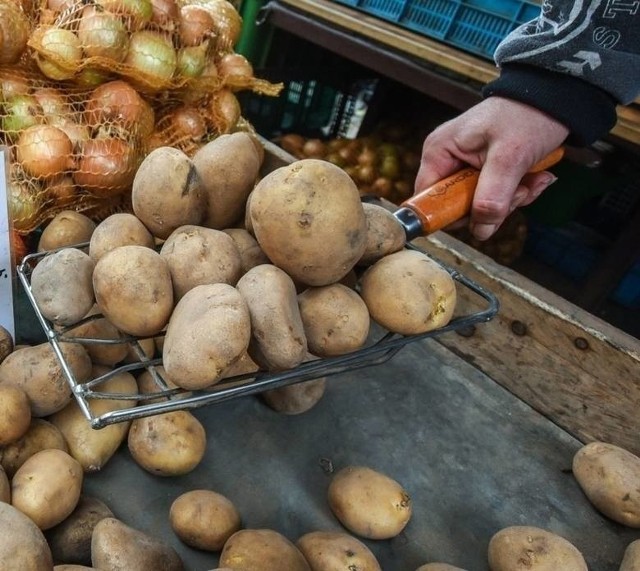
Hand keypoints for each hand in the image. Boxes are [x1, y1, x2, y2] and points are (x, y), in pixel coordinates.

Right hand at [414, 97, 568, 240]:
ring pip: (479, 206)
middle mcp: (447, 162)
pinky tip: (534, 178)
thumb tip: (480, 231)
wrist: (555, 98)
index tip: (480, 214)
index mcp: (439, 153)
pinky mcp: (485, 172)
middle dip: (491, 207)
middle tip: (517, 192)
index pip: (427, 200)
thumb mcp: (509, 157)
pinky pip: (495, 198)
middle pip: (456, 207)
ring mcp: (466, 168)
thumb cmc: (527, 115)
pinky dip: (517, 193)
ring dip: (510, 201)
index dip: (450, 214)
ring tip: (531, 180)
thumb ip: (492, 196)